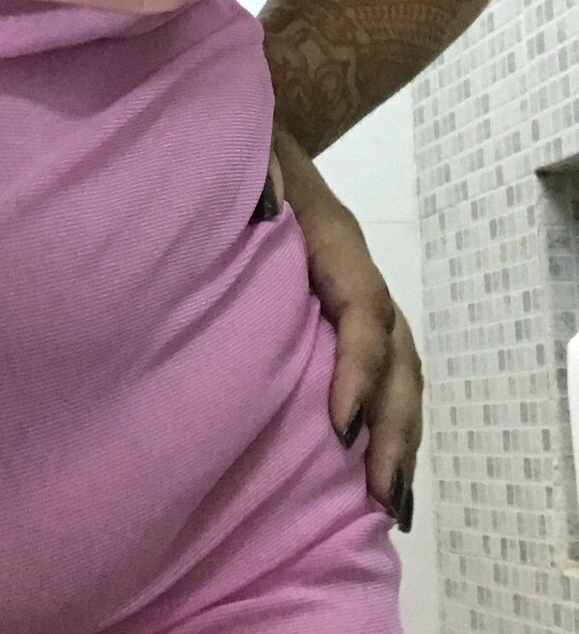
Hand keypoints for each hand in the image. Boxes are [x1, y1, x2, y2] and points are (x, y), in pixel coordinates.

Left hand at [264, 126, 421, 530]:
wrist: (239, 130)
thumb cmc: (233, 150)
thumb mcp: (241, 157)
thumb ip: (252, 179)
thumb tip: (263, 204)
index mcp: (333, 240)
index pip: (364, 309)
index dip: (358, 368)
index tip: (337, 428)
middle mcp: (354, 273)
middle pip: (397, 354)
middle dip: (392, 426)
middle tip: (376, 493)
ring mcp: (351, 297)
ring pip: (399, 372)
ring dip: (399, 437)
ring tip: (387, 503)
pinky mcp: (335, 318)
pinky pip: (379, 376)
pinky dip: (384, 425)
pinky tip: (375, 476)